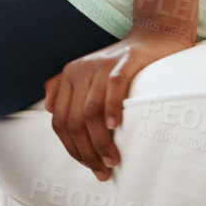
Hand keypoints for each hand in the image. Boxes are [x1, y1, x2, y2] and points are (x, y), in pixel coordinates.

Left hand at [44, 30, 193, 181]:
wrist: (154, 35)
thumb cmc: (123, 66)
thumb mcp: (91, 76)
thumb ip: (69, 92)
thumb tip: (51, 114)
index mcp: (69, 76)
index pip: (60, 121)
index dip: (71, 148)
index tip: (89, 167)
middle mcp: (80, 69)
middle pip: (74, 120)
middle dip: (86, 151)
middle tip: (103, 170)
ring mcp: (102, 64)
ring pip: (91, 110)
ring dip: (100, 141)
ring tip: (112, 160)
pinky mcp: (125, 61)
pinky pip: (113, 87)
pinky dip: (112, 109)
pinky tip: (115, 127)